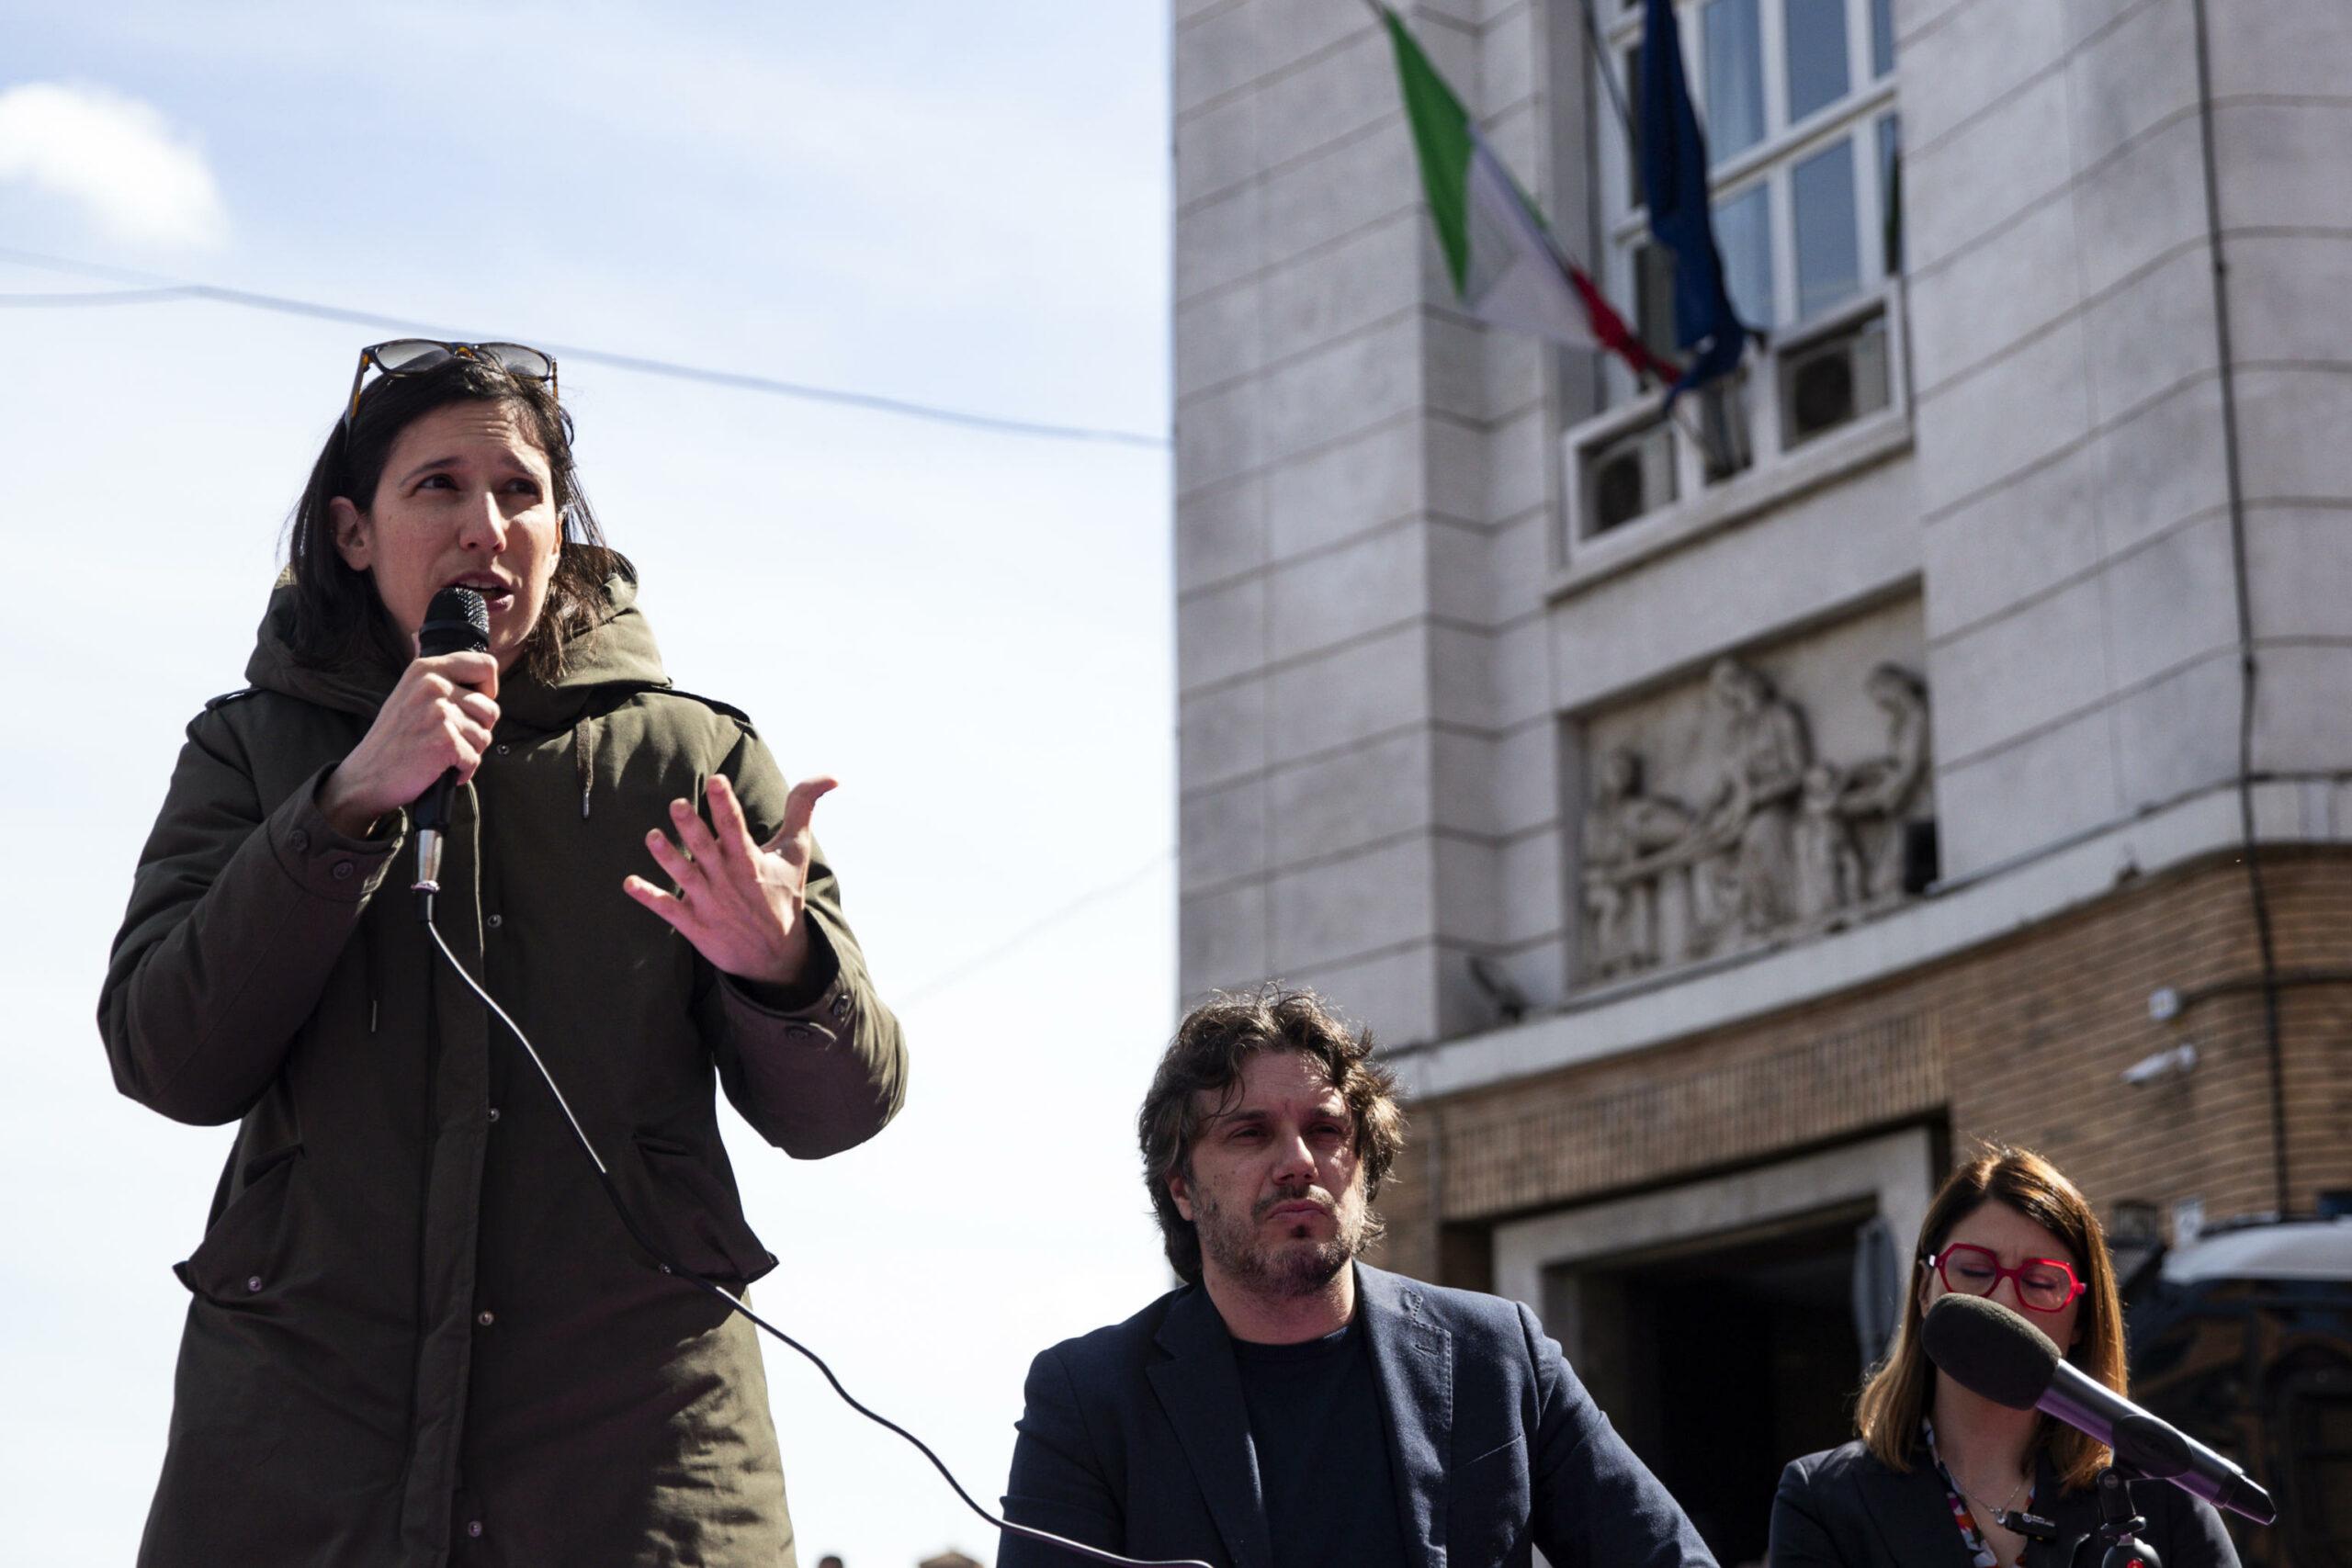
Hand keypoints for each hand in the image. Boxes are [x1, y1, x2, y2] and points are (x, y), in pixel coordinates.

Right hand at [317, 651, 501, 835]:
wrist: (366, 775)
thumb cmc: (393, 738)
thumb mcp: (408, 693)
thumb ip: (434, 675)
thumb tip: (432, 641)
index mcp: (426, 668)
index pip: (486, 664)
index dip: (488, 689)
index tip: (472, 705)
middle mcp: (433, 685)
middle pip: (491, 708)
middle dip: (477, 730)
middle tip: (448, 738)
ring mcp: (439, 712)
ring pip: (485, 736)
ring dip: (469, 752)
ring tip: (440, 753)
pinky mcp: (445, 740)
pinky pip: (475, 758)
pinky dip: (462, 770)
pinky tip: (438, 768)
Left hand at [624, 772, 837, 987]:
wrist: (776, 955)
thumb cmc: (783, 893)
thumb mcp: (796, 851)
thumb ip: (804, 808)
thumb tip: (833, 775)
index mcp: (751, 861)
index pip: (737, 828)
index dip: (726, 804)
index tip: (717, 781)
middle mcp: (728, 881)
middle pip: (707, 850)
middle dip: (692, 828)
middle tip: (678, 804)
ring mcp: (710, 904)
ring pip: (685, 877)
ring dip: (668, 857)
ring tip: (652, 836)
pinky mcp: (694, 925)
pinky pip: (668, 909)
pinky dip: (649, 897)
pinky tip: (629, 883)